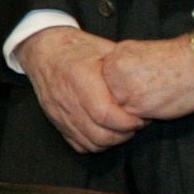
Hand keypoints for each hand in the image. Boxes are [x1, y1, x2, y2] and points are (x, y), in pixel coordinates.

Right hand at [20, 26, 143, 153]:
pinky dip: (95, 144)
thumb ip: (124, 68)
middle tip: (135, 124)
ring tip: (123, 129)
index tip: (140, 117)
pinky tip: (105, 132)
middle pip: (100, 134)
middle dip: (124, 134)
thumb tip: (148, 83)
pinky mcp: (56, 121)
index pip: (106, 115)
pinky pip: (79, 144)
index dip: (128, 122)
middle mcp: (67, 99)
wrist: (44, 50)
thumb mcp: (104, 49)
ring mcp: (59, 113)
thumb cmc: (77, 48)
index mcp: (80, 78)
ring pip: (91, 143)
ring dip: (111, 141)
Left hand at [101, 35, 193, 123]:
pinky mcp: (136, 107)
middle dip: (126, 100)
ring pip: (118, 110)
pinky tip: (158, 105)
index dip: (123, 88)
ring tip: (154, 97)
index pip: (104, 82)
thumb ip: (124, 65)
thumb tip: (114, 78)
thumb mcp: (142, 51)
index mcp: (114, 57)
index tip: (141, 84)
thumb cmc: (179, 57)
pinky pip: (131, 120)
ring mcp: (122, 90)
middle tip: (148, 92)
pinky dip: (144, 117)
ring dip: (134, 110)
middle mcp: (113, 73)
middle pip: (109, 97)